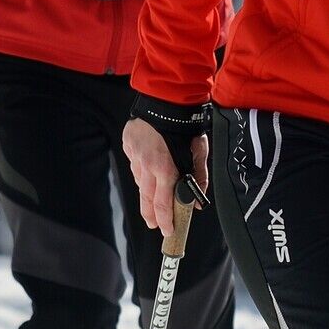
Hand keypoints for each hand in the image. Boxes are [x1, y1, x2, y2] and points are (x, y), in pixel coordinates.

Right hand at [121, 115, 207, 250]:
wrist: (166, 98)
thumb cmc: (187, 124)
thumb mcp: (200, 151)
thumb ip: (199, 178)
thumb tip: (198, 202)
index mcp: (166, 168)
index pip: (163, 203)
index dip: (165, 220)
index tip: (168, 230)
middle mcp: (147, 165)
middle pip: (146, 199)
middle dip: (150, 215)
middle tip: (154, 225)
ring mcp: (135, 155)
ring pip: (140, 182)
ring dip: (147, 193)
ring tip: (152, 201)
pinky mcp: (128, 146)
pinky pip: (135, 165)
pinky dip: (142, 172)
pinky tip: (148, 174)